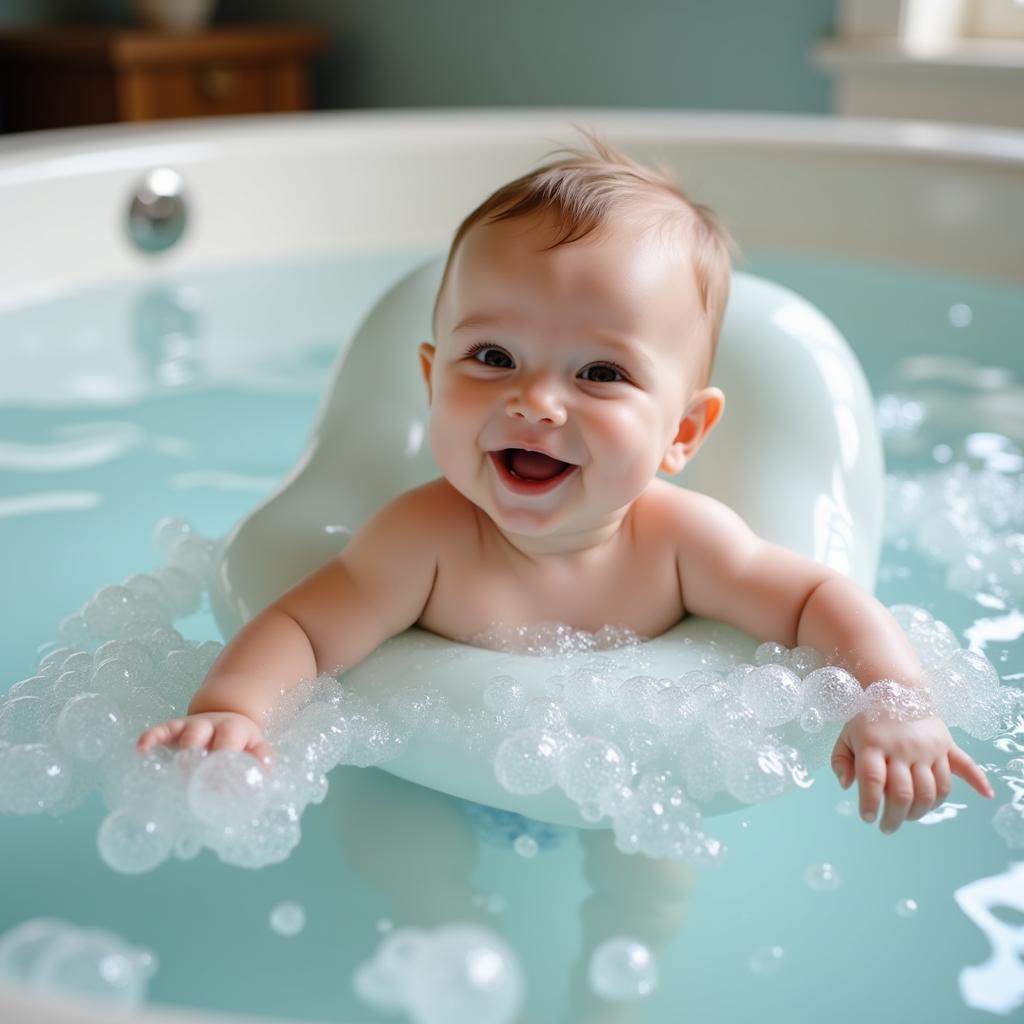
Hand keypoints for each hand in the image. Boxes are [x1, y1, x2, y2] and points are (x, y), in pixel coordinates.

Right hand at [136, 711, 272, 767]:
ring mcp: (191, 725)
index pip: (229, 740)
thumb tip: (263, 775)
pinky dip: (150, 737)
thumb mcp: (256, 746)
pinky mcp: (174, 728)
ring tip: (179, 768)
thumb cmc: (241, 740)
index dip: (224, 758)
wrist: (227, 715)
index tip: (220, 783)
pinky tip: (141, 750)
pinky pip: (160, 730)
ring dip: (181, 748)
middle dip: (198, 754)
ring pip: (184, 731)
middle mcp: (211, 725)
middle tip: (196, 780)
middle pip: (202, 733)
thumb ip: (261, 760)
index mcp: (233, 730)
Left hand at [830, 713, 993, 832]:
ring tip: (908, 816)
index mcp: (873, 743)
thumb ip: (841, 761)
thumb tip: (847, 786)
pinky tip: (986, 795)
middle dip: (895, 816)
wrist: (895, 687)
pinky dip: (978, 780)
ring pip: (931, 790)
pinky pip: (964, 764)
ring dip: (921, 811)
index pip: (873, 780)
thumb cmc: (867, 717)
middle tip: (886, 827)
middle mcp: (902, 747)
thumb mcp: (846, 735)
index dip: (870, 803)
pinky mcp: (945, 745)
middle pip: (903, 792)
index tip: (868, 818)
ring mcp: (927, 747)